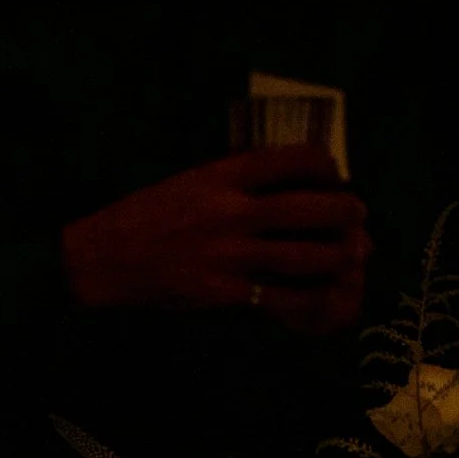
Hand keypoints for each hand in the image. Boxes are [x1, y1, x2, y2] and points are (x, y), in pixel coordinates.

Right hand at [62, 147, 368, 334]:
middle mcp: (229, 211)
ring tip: (351, 255)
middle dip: (344, 212)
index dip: (324, 165)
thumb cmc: (144, 217)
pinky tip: (322, 295)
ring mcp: (227, 255)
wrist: (100, 259)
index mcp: (221, 175)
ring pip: (303, 255)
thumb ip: (232, 180)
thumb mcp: (188, 181)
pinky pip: (279, 296)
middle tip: (358, 215)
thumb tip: (283, 183)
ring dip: (336, 256)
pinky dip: (308, 297)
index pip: (290, 160)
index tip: (335, 173)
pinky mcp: (221, 292)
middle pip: (308, 208)